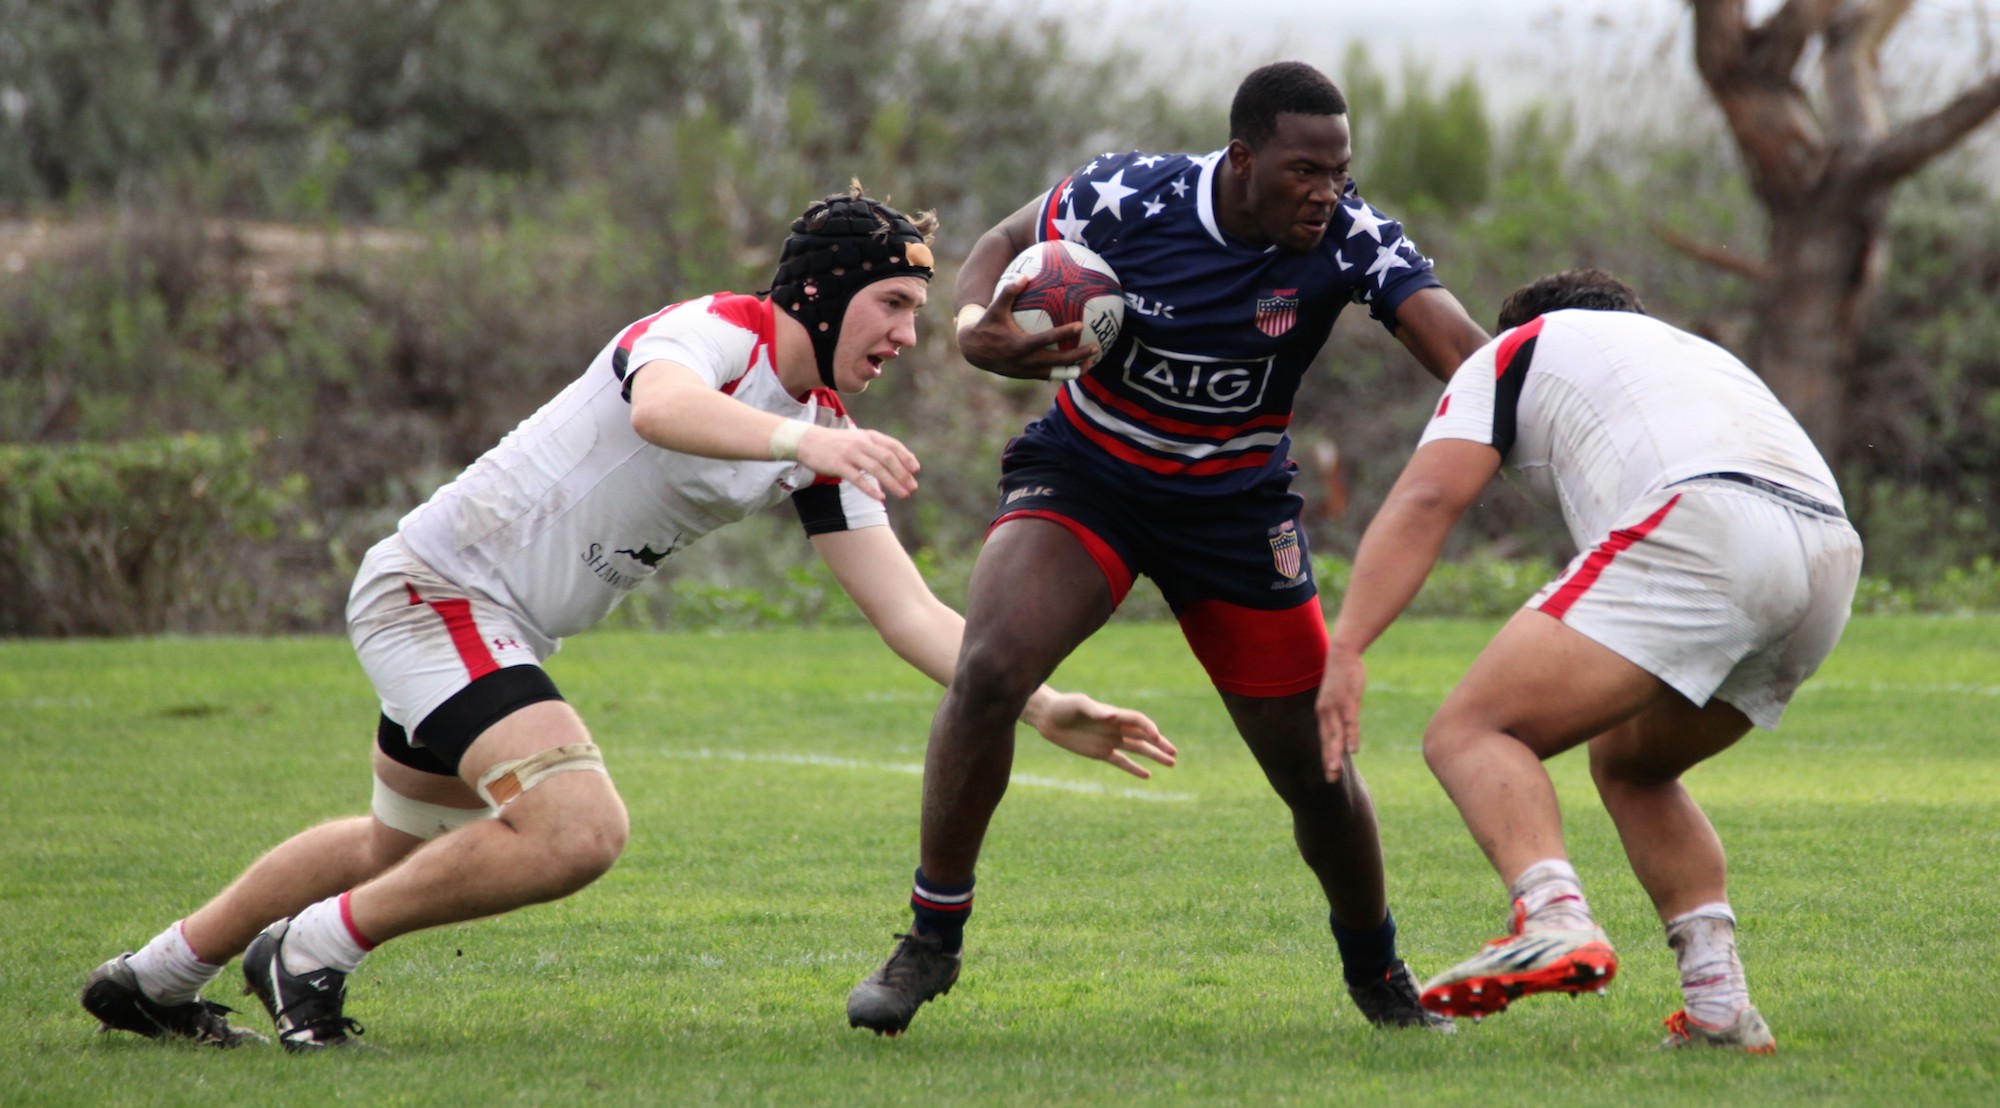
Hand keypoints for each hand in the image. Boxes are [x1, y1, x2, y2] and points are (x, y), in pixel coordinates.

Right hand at [795, 426, 919, 501]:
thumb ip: (874, 448)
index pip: (892, 445)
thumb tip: (893, 463)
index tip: (916, 470)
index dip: (906, 457)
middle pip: (888, 458)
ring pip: (876, 469)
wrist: (806, 441)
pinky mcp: (838, 465)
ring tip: (903, 495)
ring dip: (892, 483)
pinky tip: (881, 498)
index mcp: (868, 436)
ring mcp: (850, 453)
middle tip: (913, 488)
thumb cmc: (834, 443)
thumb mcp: (856, 439)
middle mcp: (861, 443)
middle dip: (903, 474)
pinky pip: (858, 478)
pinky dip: (870, 489)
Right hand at [957, 276, 1099, 380]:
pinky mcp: (1028, 376)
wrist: (973, 350)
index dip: (1063, 333)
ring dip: (1075, 369)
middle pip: (1058, 361)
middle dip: (1078, 356)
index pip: (1046, 339)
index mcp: (1019, 345)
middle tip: (1096, 347)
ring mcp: (1027, 371)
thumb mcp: (994, 308)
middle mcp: (1025, 362)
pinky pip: (1050, 375)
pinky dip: (1064, 372)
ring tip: (1092, 364)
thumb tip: (1024, 275)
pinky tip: (1077, 366)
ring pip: (1056, 374)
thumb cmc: (987, 324)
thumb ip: (1009, 292)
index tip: (1080, 325)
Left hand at [1024, 691, 1176, 778]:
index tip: (1156, 738)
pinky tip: (1148, 775)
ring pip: (1137, 749)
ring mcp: (1110, 741)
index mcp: (1114, 714)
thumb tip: (1111, 715)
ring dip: (1154, 755)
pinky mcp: (1100, 753)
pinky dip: (1134, 768)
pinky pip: (1121, 762)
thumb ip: (1095, 710)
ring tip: (1171, 763)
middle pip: (1143, 736)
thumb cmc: (1064, 706)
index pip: (1138, 721)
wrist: (1049, 718)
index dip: (1149, 728)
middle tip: (1174, 753)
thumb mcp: (1078, 705)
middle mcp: (1116, 728)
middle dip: (1159, 744)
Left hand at [1316, 649, 1364, 781]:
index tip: (1327, 773)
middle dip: (1328, 761)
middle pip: (1327, 741)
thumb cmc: (1341, 676)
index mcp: (1323, 713)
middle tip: (1330, 780)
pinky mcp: (1348, 701)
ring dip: (1335, 754)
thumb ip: (1338, 711)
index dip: (1325, 756)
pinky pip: (1350, 722)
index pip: (1324, 739)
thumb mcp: (1337, 696)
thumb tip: (1341, 723)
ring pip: (1335, 735)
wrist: (1342, 653)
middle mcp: (1326, 713)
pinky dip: (1351, 737)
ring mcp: (1337, 708)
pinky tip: (1353, 750)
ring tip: (1335, 770)